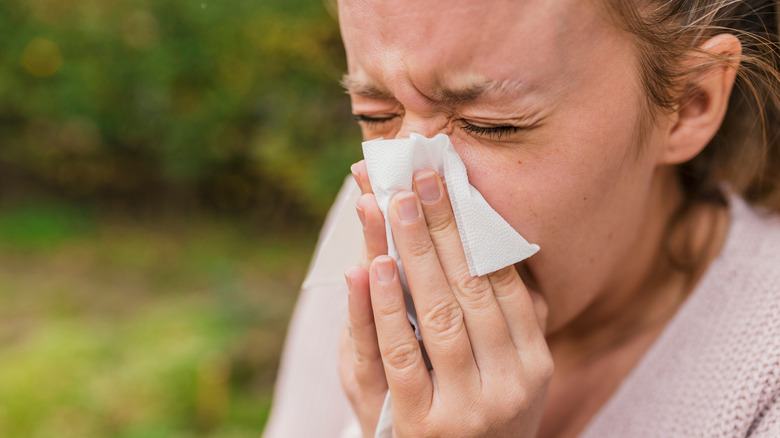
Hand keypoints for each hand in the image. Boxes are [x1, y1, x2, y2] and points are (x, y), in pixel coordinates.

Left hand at [339, 161, 552, 436]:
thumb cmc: (478, 416)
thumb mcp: (507, 374)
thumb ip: (506, 320)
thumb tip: (494, 246)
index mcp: (534, 362)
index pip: (504, 282)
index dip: (473, 229)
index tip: (449, 185)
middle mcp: (511, 384)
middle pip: (471, 290)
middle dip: (441, 228)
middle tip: (417, 178)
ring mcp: (468, 408)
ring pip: (438, 318)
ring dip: (412, 255)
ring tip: (392, 205)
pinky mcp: (422, 427)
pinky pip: (400, 358)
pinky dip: (383, 309)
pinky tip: (372, 266)